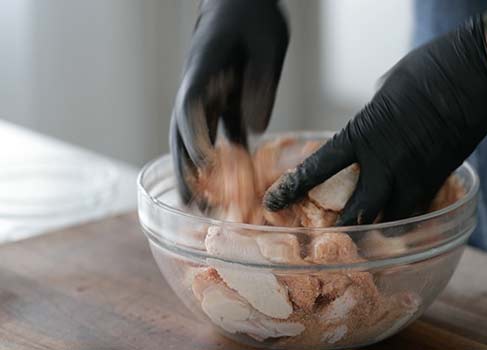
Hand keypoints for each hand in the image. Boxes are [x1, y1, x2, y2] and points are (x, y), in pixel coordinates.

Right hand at [171, 0, 288, 203]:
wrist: (242, 1)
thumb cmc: (253, 13)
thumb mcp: (267, 43)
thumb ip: (261, 83)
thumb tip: (256, 130)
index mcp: (203, 70)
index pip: (190, 108)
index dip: (194, 138)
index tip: (204, 165)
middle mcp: (198, 89)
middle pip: (183, 134)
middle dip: (185, 169)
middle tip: (190, 204)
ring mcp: (208, 98)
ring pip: (196, 141)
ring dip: (197, 174)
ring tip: (202, 208)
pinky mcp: (223, 103)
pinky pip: (219, 135)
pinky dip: (221, 161)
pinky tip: (230, 187)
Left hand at [264, 16, 486, 224]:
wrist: (475, 74)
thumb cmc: (428, 71)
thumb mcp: (385, 92)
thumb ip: (371, 121)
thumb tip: (367, 136)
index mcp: (362, 133)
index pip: (318, 167)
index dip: (294, 188)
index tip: (274, 203)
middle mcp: (384, 162)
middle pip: (354, 211)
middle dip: (339, 230)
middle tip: (328, 242)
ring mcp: (413, 175)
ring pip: (388, 220)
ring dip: (375, 231)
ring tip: (364, 243)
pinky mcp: (438, 180)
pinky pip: (415, 210)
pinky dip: (404, 219)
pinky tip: (398, 221)